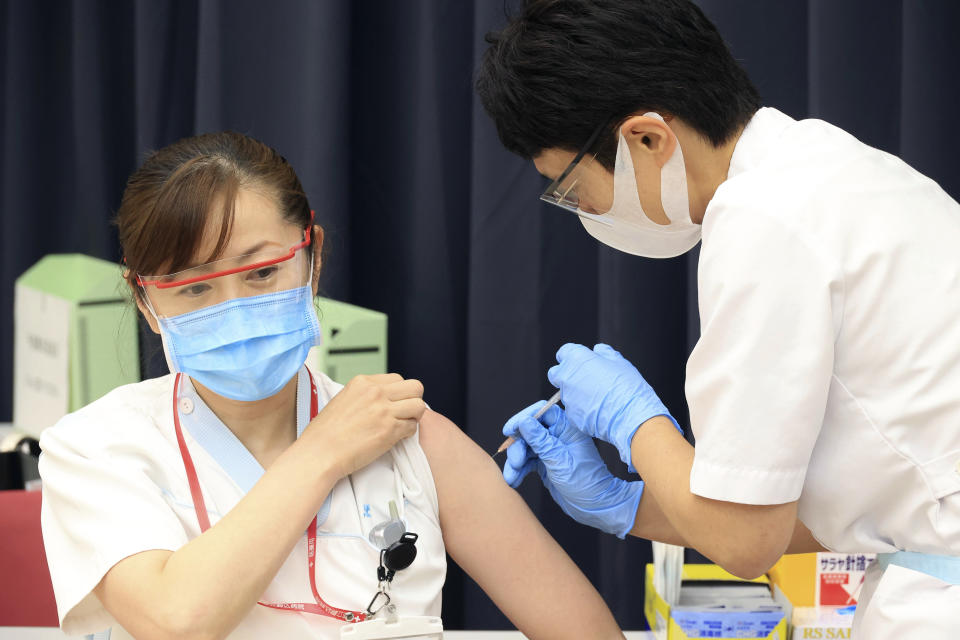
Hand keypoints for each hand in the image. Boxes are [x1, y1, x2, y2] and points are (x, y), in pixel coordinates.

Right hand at [305, 373, 425, 477]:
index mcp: (363, 382)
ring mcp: (384, 411)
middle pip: (415, 387)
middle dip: (413, 400)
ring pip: (419, 406)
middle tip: (405, 413)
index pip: (398, 379)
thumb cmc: (326, 432)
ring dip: (414, 417)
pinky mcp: (389, 430)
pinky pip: (413, 427)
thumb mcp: (344, 399)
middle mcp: (376, 392)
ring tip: (402, 425)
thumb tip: (384, 398)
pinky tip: (395, 437)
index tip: (394, 404)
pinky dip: (407, 433)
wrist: (319, 453)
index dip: (399, 393)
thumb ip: (365, 395)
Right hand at [501, 401, 643, 538]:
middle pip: (528, 430)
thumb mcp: (559, 460)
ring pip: (525, 447)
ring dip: (515, 461)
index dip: (523, 418)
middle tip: (516, 462)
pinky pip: (526, 461)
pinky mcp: (545, 463)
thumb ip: (540, 440)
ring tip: (512, 476)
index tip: (509, 431)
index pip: (541, 412)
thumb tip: (524, 421)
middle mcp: (558, 435)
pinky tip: (514, 480)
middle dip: (518, 446)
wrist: (594, 506)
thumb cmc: (585, 482)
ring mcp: (550, 449)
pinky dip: (518, 470)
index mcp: (567, 428)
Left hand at [548, 343, 680, 471]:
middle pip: (556, 373)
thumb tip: (598, 350)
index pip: (563, 352)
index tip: (582, 362)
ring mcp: (567, 397)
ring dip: (576, 393)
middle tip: (584, 379)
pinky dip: (581, 408)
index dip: (573, 357)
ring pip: (565, 392)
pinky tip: (598, 410)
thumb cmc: (627, 387)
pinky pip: (573, 409)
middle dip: (566, 375)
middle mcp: (567, 376)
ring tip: (598, 398)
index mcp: (577, 358)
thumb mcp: (620, 363)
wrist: (630, 415)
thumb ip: (605, 354)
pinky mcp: (571, 415)